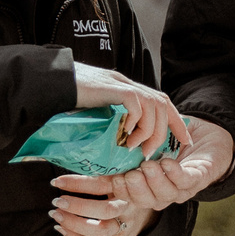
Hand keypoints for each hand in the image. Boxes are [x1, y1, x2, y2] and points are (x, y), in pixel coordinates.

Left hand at [49, 174, 155, 235]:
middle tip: (57, 201)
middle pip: (105, 210)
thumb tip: (70, 159)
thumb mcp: (119, 171)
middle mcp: (128, 207)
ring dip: (74, 224)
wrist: (143, 207)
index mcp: (127, 185)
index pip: (102, 184)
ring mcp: (124, 225)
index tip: (58, 181)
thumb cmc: (124, 184)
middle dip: (78, 206)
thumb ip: (103, 167)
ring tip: (57, 214)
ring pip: (100, 230)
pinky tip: (62, 229)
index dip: (79, 183)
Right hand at [73, 63, 191, 155]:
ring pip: (154, 105)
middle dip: (167, 129)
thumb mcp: (92, 112)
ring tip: (138, 149)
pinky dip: (137, 124)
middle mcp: (127, 84)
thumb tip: (115, 144)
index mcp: (126, 88)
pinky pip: (137, 105)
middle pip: (162, 103)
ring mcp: (121, 83)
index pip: (161, 100)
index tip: (185, 140)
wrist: (49, 82)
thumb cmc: (64, 100)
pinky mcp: (114, 88)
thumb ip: (107, 121)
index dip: (176, 120)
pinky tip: (126, 138)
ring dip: (151, 131)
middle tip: (154, 152)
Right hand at [97, 115, 234, 210]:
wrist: (208, 139)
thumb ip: (128, 151)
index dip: (122, 192)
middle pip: (149, 201)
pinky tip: (166, 163)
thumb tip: (98, 149)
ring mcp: (183, 188)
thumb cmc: (172, 143)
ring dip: (156, 181)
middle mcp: (165, 193)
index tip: (114, 180)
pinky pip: (187, 181)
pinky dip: (175, 173)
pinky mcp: (199, 178)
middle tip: (130, 176)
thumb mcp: (147, 147)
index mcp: (150, 189)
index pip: (132, 197)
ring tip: (147, 166)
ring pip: (167, 194)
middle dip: (138, 190)